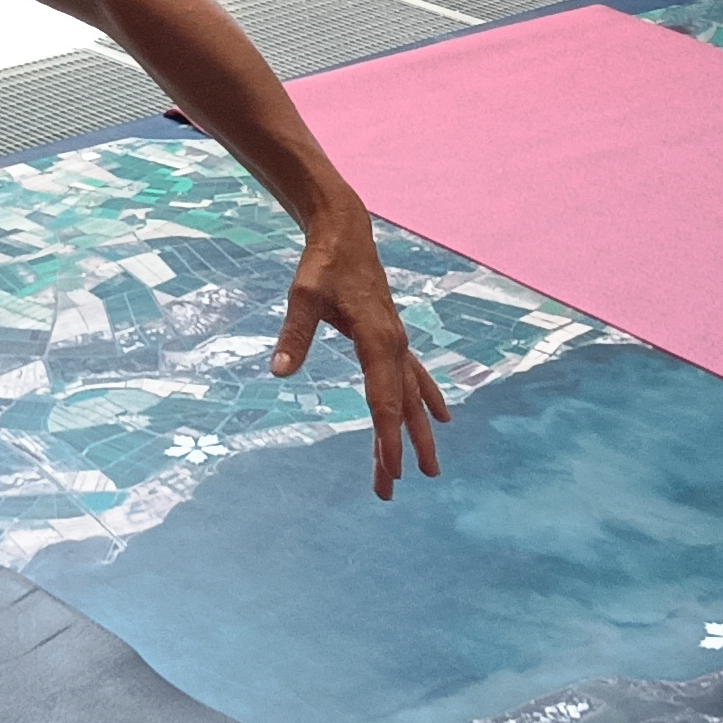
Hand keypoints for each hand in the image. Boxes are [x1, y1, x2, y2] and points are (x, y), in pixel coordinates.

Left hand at [270, 197, 449, 497]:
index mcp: (377, 339)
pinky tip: (442, 418)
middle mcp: (395, 345)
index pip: (384, 399)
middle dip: (401, 449)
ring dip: (417, 433)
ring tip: (429, 470)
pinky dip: (428, 399)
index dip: (388, 438)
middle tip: (393, 488)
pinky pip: (416, 377)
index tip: (392, 471)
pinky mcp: (394, 338)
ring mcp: (398, 343)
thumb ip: (295, 334)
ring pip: (412, 397)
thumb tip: (280, 371)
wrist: (346, 233)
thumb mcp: (303, 296)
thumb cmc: (322, 265)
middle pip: (401, 406)